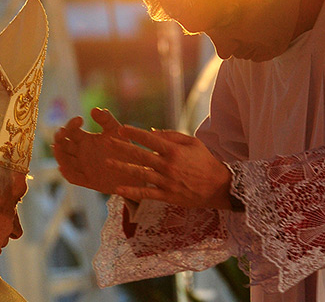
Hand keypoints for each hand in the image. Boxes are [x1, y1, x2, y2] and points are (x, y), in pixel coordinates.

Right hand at [53, 108, 141, 193]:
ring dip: (59, 154)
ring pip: (64, 161)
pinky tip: (63, 168)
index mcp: (85, 140)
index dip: (71, 124)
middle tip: (62, 132)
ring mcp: (83, 167)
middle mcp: (81, 153)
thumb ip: (106, 119)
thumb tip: (94, 109)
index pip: (71, 131)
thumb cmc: (125, 148)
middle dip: (59, 137)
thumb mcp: (116, 131)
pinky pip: (74, 178)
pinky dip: (67, 173)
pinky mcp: (89, 181)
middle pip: (63, 145)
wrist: (135, 169)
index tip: (80, 119)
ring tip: (57, 146)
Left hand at [107, 126, 232, 209]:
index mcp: (174, 150)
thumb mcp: (192, 142)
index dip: (134, 133)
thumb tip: (151, 130)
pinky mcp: (167, 195)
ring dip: (122, 168)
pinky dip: (132, 192)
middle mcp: (168, 165)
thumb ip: (171, 136)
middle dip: (122, 148)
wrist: (218, 186)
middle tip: (106, 142)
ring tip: (107, 163)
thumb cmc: (205, 161)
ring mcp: (167, 181)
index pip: (150, 139)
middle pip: (141, 155)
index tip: (121, 129)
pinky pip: (146, 194)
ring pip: (140, 174)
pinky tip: (118, 190)